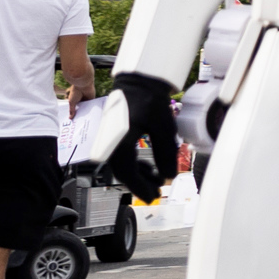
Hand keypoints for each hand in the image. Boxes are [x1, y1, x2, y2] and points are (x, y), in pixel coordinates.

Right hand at [92, 73, 180, 199]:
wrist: (139, 82)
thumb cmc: (149, 100)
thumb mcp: (164, 128)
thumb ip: (166, 153)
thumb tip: (169, 175)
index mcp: (119, 141)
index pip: (127, 173)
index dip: (141, 187)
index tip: (153, 196)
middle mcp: (109, 142)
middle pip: (123, 172)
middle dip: (141, 183)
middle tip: (158, 191)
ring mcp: (109, 139)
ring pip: (122, 165)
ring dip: (139, 174)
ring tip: (157, 177)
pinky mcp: (114, 136)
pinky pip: (121, 156)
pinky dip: (135, 164)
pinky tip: (148, 166)